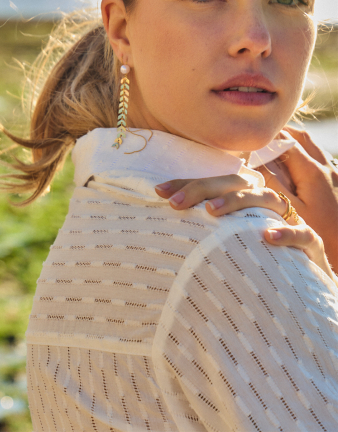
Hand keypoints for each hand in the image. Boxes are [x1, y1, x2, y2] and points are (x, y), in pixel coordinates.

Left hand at [155, 174, 334, 280]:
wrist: (298, 285)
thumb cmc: (253, 259)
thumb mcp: (224, 243)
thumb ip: (199, 231)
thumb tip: (161, 223)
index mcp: (244, 199)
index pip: (213, 184)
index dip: (187, 184)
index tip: (159, 191)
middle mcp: (264, 204)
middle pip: (237, 183)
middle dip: (204, 189)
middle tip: (176, 204)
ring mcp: (288, 220)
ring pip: (267, 199)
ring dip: (238, 201)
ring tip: (210, 212)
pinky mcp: (308, 242)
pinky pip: (302, 234)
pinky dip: (286, 233)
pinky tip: (267, 237)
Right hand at [257, 126, 337, 273]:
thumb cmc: (320, 235)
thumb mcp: (289, 211)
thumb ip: (272, 184)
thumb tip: (254, 163)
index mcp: (312, 171)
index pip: (285, 142)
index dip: (265, 140)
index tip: (247, 143)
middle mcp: (325, 167)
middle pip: (300, 138)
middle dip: (279, 134)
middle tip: (258, 140)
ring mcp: (333, 175)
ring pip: (310, 146)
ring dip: (291, 143)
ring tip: (271, 149)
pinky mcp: (336, 184)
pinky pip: (317, 160)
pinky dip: (301, 155)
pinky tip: (290, 170)